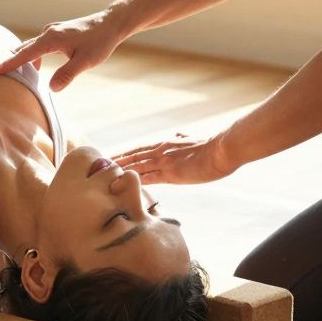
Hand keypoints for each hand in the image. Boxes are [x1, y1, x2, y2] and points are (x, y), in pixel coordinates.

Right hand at [0, 8, 134, 91]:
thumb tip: (51, 88)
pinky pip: (38, 45)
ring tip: (15, 75)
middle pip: (23, 49)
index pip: (25, 54)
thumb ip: (67, 74)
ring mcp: (52, 31)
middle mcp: (48, 33)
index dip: (8, 64)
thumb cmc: (99, 42)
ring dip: (22, 60)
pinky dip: (32, 56)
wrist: (110, 24)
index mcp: (51, 39)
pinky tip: (35, 67)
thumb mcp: (85, 61)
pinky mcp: (57, 33)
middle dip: (10, 61)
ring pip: (30, 46)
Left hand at [115, 133, 235, 184]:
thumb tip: (180, 134)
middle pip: (132, 157)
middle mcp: (161, 151)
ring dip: (120, 173)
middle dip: (115, 163)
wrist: (223, 149)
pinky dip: (134, 182)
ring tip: (104, 178)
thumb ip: (183, 138)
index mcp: (166, 144)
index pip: (139, 150)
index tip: (112, 159)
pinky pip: (148, 179)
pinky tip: (124, 186)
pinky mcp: (171, 173)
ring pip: (136, 167)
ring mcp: (164, 162)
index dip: (124, 155)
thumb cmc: (212, 146)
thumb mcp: (193, 138)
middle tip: (98, 169)